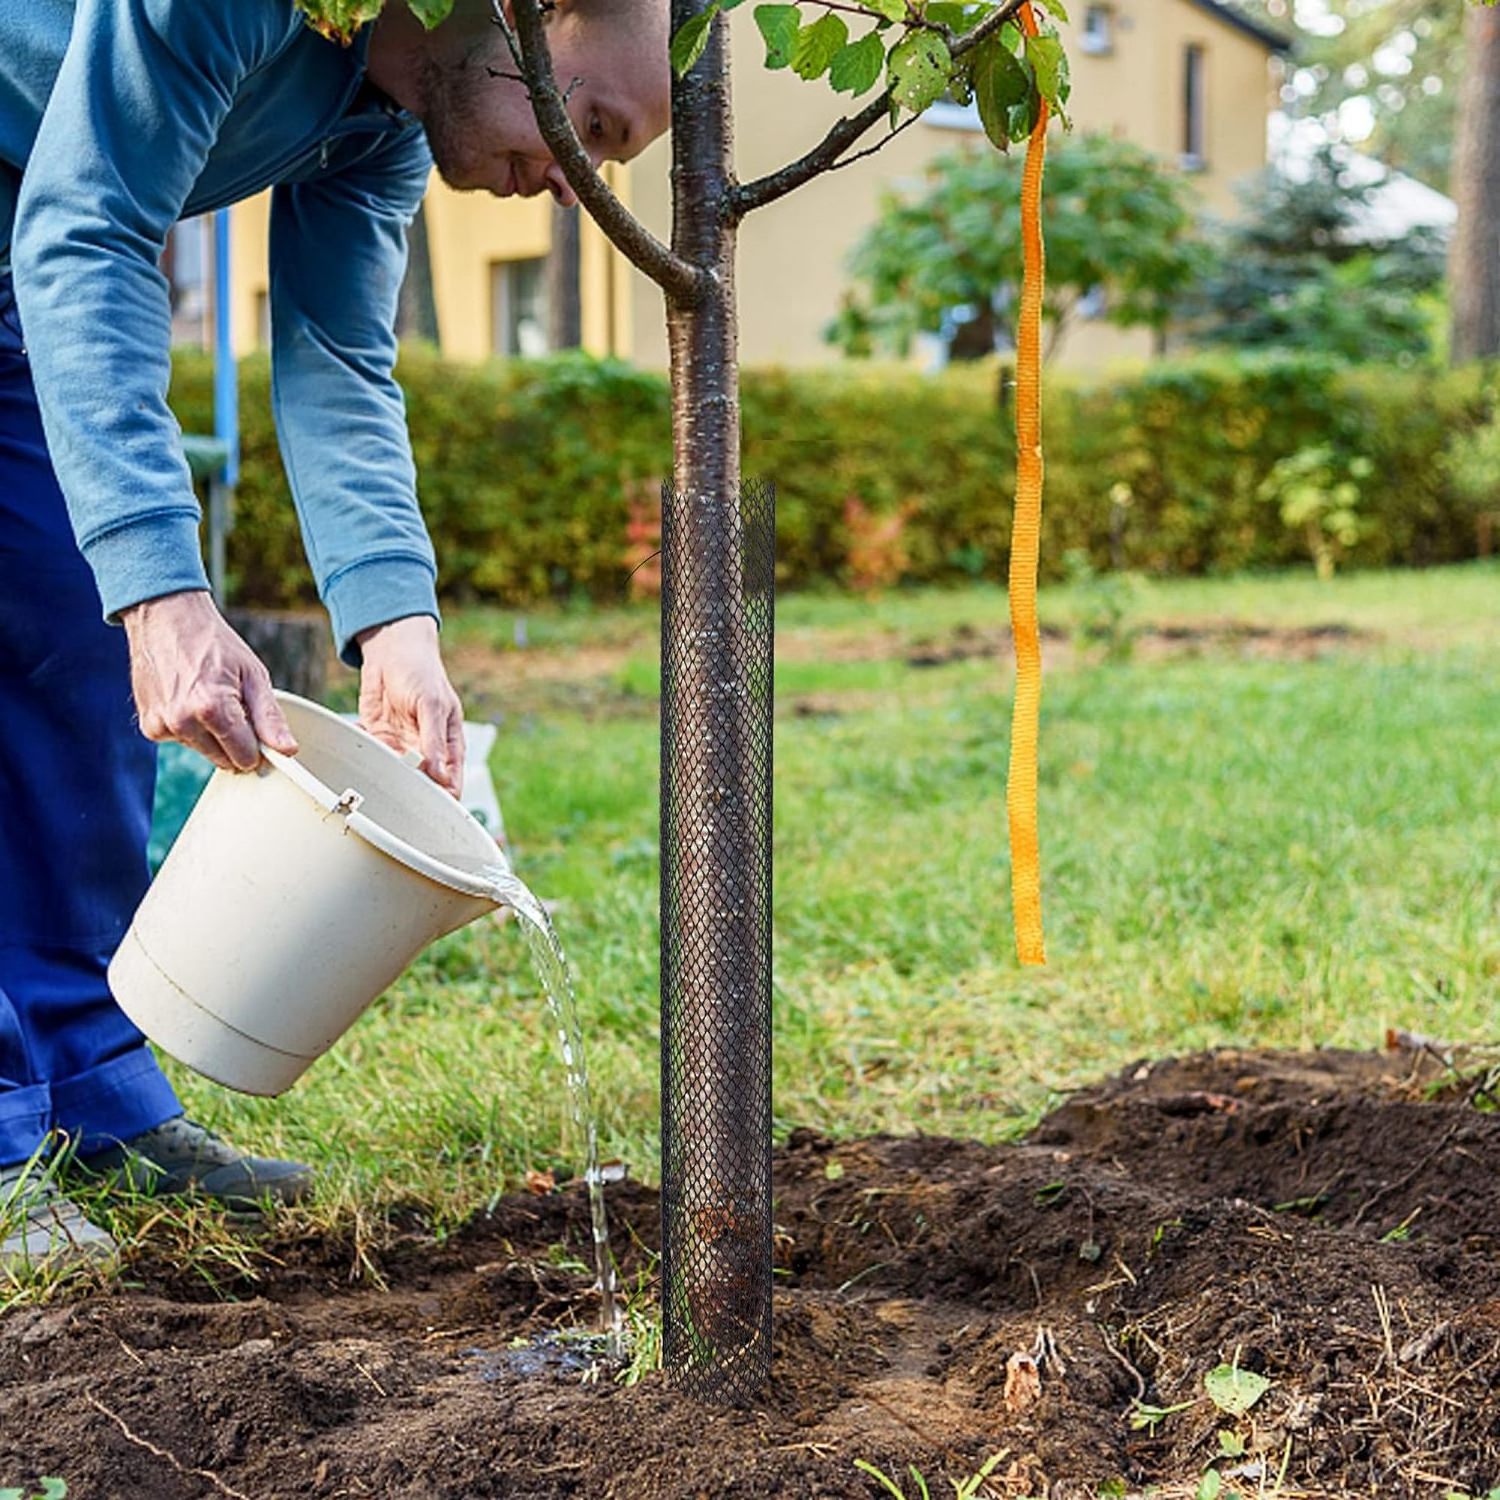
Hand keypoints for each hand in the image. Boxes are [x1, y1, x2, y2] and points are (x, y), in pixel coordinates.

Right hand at [122, 590, 298, 770]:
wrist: (165, 618)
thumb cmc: (213, 643)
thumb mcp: (253, 674)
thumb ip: (270, 718)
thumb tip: (287, 751)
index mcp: (212, 709)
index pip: (245, 757)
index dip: (258, 748)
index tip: (261, 733)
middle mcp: (183, 722)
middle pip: (224, 759)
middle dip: (236, 741)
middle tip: (235, 706)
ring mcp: (161, 726)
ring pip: (204, 751)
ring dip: (212, 735)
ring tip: (209, 696)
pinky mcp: (149, 726)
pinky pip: (181, 741)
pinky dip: (189, 727)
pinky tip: (187, 698)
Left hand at [355, 615, 464, 796]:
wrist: (392, 650)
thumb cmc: (422, 672)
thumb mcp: (431, 705)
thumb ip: (434, 741)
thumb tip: (439, 775)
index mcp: (448, 746)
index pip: (451, 784)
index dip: (444, 803)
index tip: (429, 815)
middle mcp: (426, 751)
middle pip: (420, 786)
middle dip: (407, 794)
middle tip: (392, 798)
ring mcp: (402, 746)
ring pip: (393, 774)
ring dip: (381, 772)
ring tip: (374, 761)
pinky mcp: (379, 738)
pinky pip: (371, 755)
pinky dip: (363, 751)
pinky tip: (362, 733)